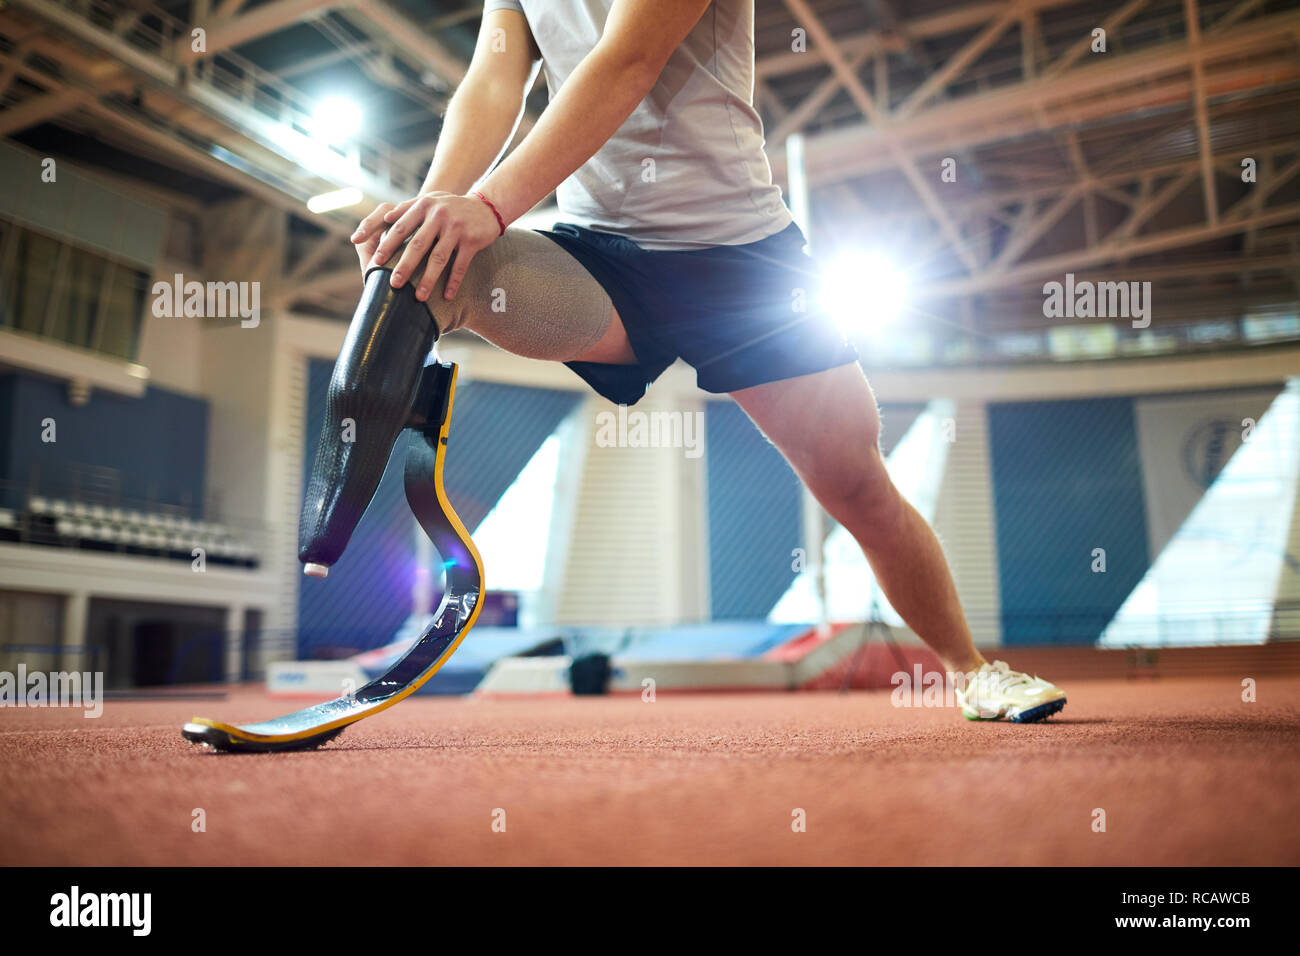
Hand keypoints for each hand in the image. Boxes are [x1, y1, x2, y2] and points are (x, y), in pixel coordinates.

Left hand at [350, 191, 501, 300]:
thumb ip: (407, 208)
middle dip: (404, 266)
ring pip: (439, 258)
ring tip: (419, 297)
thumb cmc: (451, 207)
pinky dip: (453, 282)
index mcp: (424, 206)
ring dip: (428, 279)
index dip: (387, 245)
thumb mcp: (429, 201)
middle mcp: (439, 216)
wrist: (486, 207)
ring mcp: (456, 228)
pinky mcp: (472, 241)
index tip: (376, 262)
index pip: (401, 228)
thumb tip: (385, 218)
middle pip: (418, 245)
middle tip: (394, 284)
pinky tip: (447, 296)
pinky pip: (460, 265)